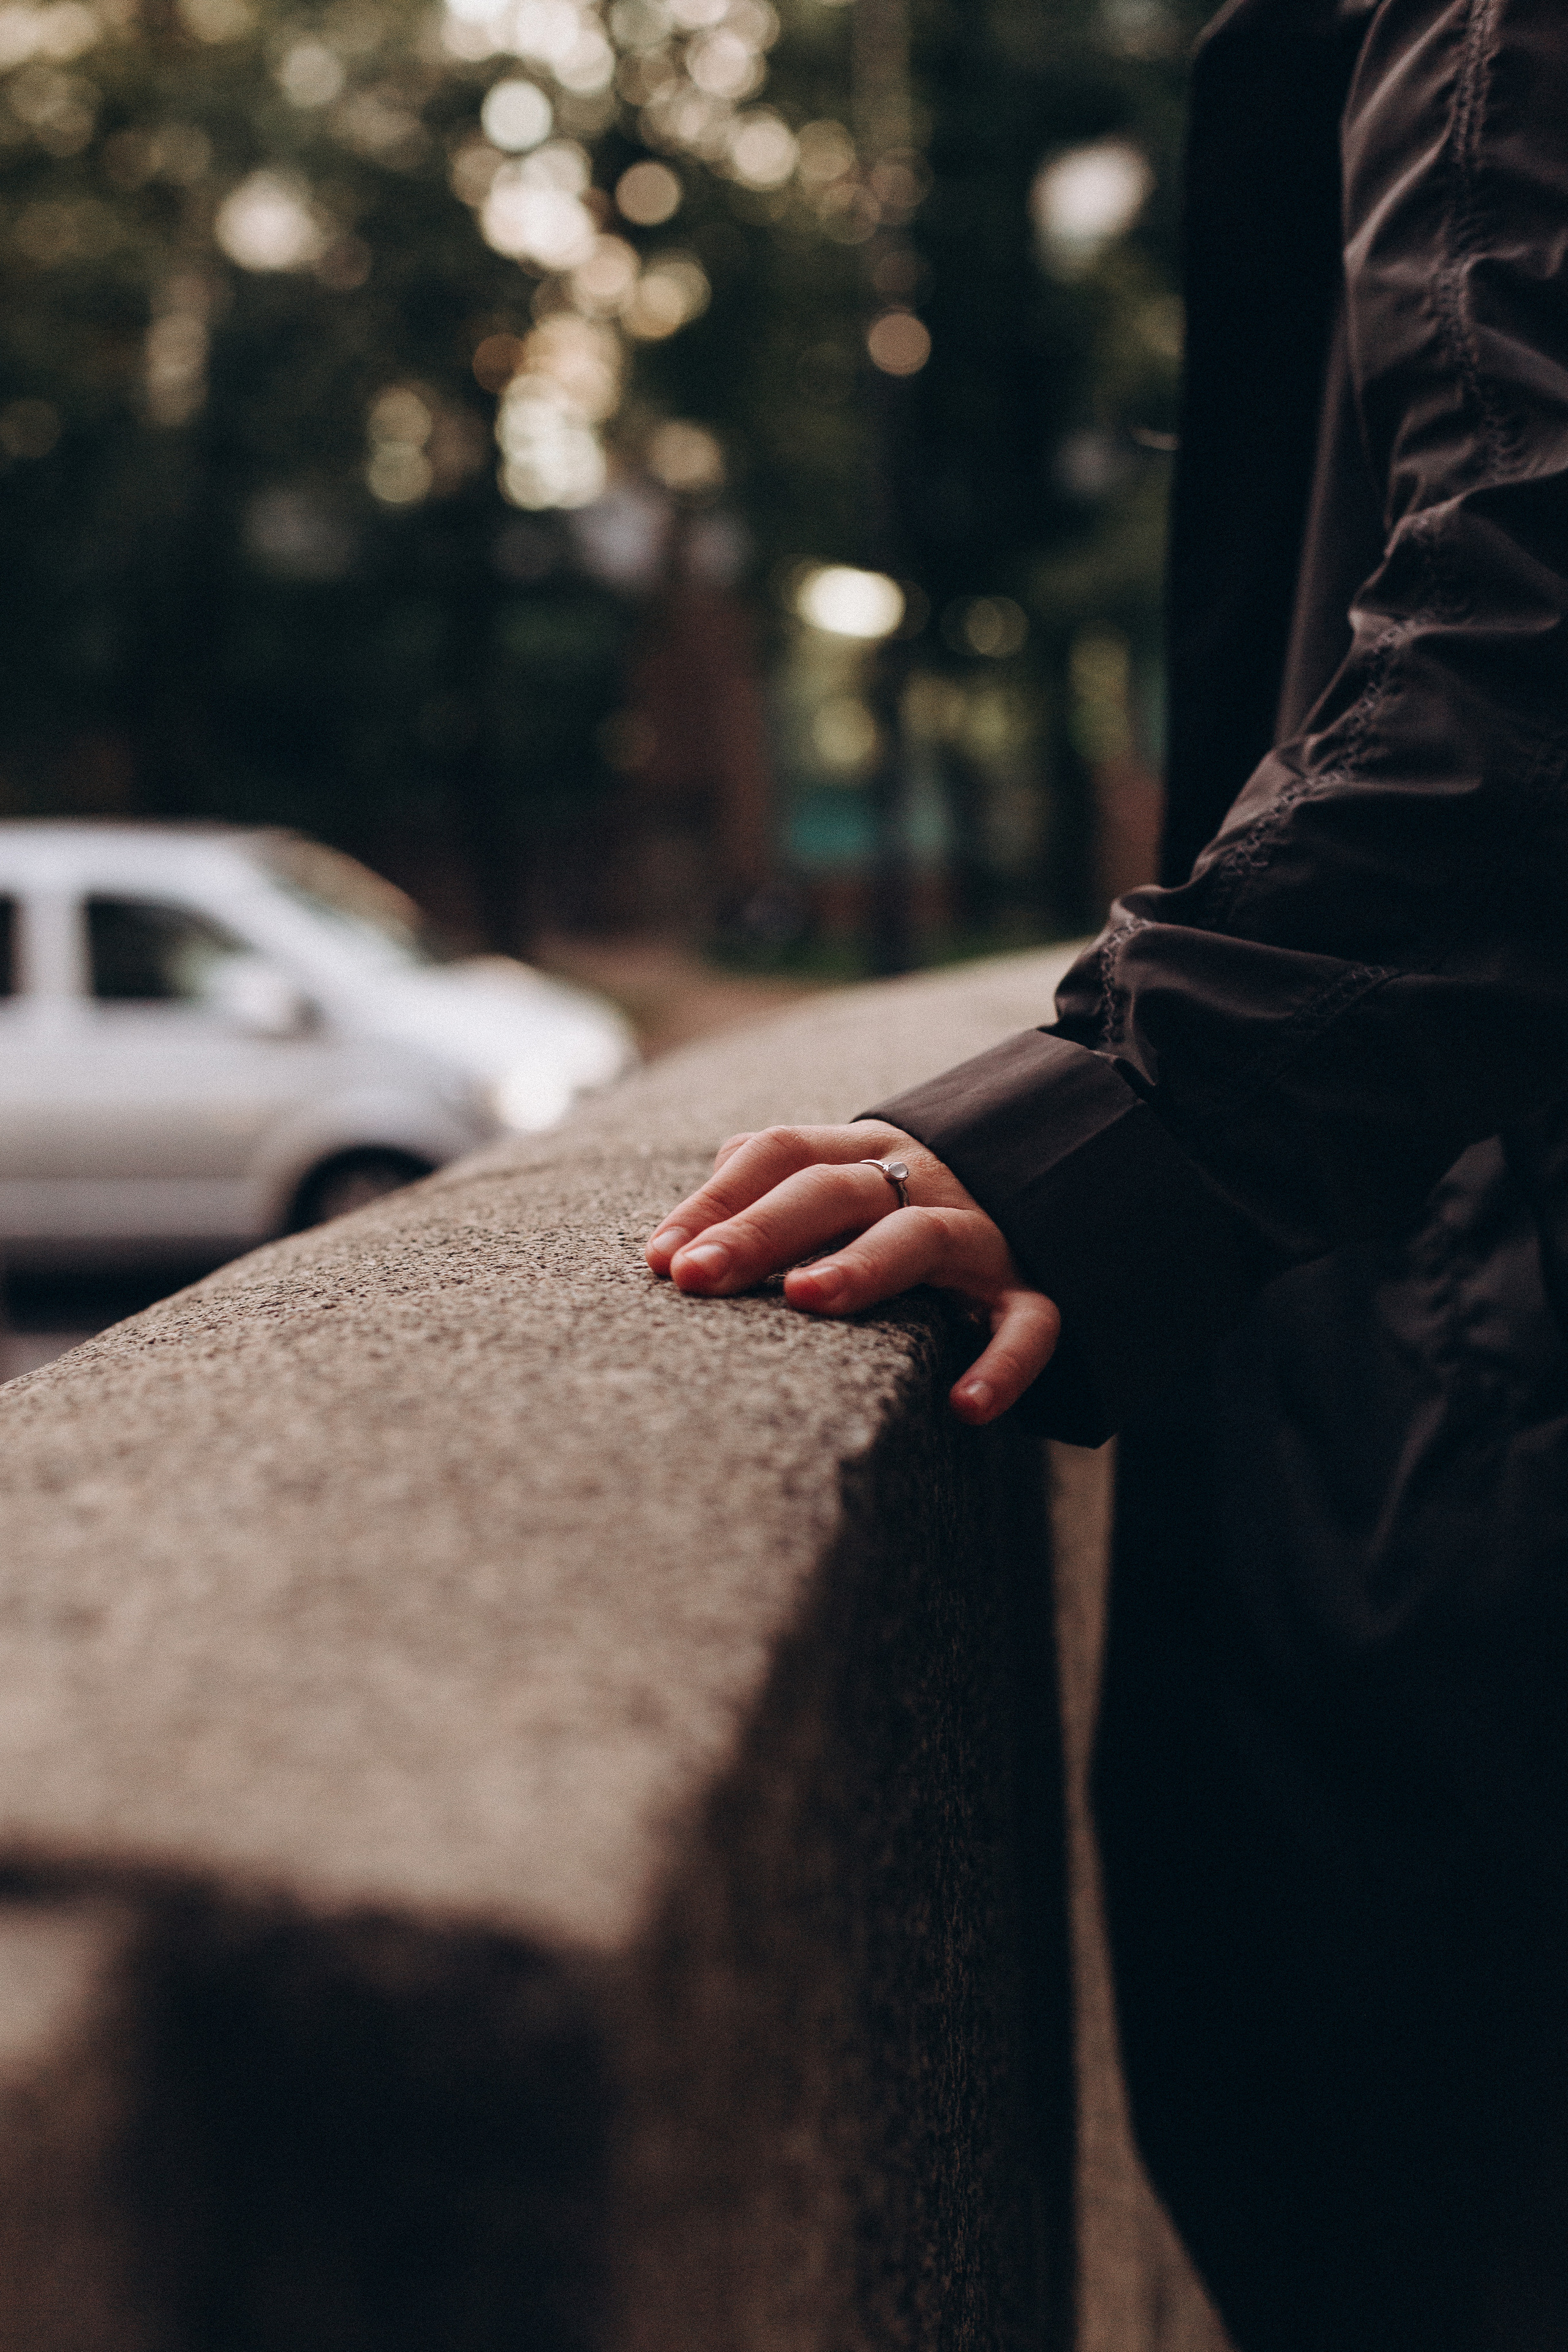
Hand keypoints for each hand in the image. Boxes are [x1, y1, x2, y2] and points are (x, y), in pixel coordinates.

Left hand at [645, 1122, 1059, 1425]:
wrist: (1064, 1177)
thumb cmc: (908, 1205)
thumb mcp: (843, 1183)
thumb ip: (767, 1195)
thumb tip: (667, 1244)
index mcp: (861, 1152)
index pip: (778, 1153)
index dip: (715, 1198)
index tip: (659, 1258)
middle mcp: (916, 1180)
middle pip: (831, 1189)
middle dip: (758, 1229)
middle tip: (695, 1276)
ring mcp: (978, 1232)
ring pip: (920, 1236)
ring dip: (862, 1264)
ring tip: (807, 1298)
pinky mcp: (1033, 1287)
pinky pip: (1029, 1323)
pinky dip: (1004, 1363)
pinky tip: (967, 1407)